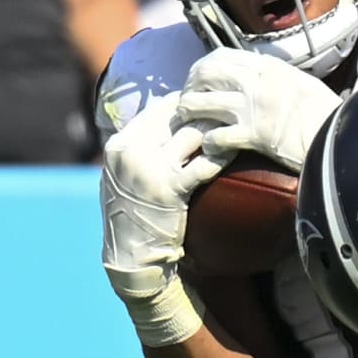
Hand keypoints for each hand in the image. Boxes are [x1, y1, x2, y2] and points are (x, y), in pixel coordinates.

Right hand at [100, 91, 228, 345]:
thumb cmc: (135, 212)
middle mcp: (131, 152)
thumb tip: (172, 119)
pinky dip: (221, 156)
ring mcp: (149, 169)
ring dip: (216, 129)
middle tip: (232, 109)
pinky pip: (202, 164)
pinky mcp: (169, 189)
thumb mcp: (126, 174)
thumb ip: (143, 146)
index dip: (190, 102)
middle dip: (207, 110)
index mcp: (120, 144)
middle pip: (177, 115)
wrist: (131, 255)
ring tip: (236, 126)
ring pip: (192, 134)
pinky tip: (233, 152)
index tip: (211, 103)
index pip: (161, 108)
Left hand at [177, 48, 341, 172]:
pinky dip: (207, 143)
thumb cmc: (326, 111)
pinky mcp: (253, 136)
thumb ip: (276, 75)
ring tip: (187, 122)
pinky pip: (216, 136)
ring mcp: (252, 109)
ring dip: (189, 112)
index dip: (201, 67)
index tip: (197, 79)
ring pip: (202, 103)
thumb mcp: (300, 81)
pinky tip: (207, 148)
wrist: (341, 134)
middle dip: (189, 87)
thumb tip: (262, 71)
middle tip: (187, 101)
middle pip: (205, 75)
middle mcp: (256, 83)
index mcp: (268, 67)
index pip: (221, 56)